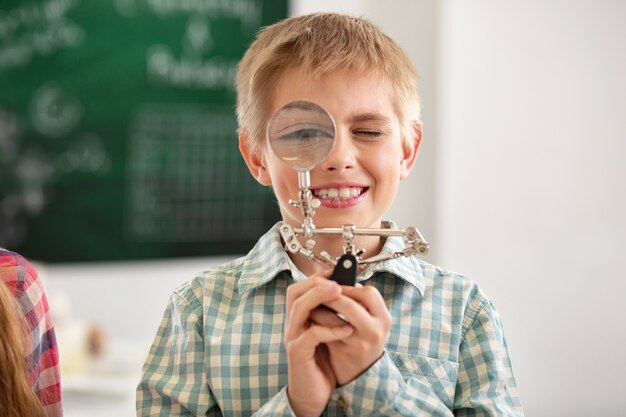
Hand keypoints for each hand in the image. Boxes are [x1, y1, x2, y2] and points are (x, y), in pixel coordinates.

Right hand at [284, 272, 353, 416]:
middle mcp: (291, 325)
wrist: (311, 394)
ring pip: (300, 308)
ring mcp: (292, 338)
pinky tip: (347, 330)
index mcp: (297, 318)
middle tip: (338, 283)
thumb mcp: (327, 334)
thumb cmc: (322, 362)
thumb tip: (349, 291)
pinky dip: (331, 329)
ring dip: (322, 299)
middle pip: (295, 293)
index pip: (298, 288)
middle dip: (317, 284)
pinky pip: (312, 334)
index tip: (335, 271)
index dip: (316, 277)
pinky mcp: (298, 353)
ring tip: (342, 296)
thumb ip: (331, 314)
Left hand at [320, 284, 391, 385]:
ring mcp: (361, 343)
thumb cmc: (362, 341)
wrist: (362, 375)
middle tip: (318, 290)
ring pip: (335, 319)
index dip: (349, 286)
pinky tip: (310, 319)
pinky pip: (326, 332)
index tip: (335, 285)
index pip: (368, 293)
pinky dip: (317, 322)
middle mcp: (376, 330)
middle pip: (351, 304)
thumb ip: (357, 303)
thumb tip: (336, 278)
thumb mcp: (368, 322)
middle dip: (331, 296)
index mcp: (383, 318)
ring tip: (311, 302)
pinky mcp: (345, 353)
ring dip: (319, 308)